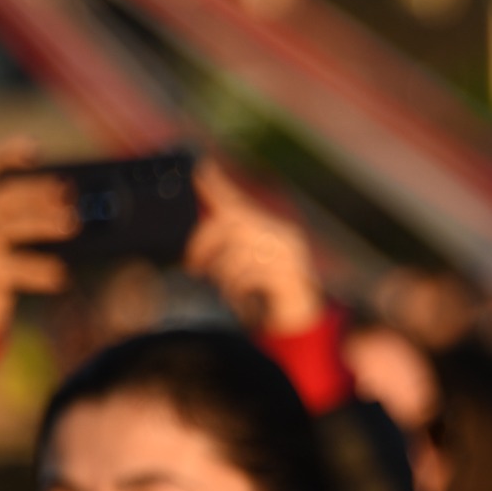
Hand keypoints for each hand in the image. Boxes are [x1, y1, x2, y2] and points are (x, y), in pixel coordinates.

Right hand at [0, 138, 76, 358]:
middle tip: (70, 194)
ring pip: (5, 227)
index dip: (6, 153)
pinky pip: (11, 269)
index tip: (36, 148)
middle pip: (1, 197)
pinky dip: (38, 270)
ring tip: (72, 225)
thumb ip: (38, 219)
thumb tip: (81, 211)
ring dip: (41, 223)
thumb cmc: (6, 264)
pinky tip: (61, 274)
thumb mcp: (18, 238)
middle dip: (37, 192)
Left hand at [185, 162, 322, 335]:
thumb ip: (228, 248)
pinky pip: (248, 276)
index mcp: (271, 229)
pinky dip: (235, 289)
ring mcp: (288, 257)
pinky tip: (236, 299)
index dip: (216, 184)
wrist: (298, 324)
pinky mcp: (288, 278)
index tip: (198, 166)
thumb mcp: (245, 266)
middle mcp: (282, 236)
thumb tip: (197, 237)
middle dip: (204, 242)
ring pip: (237, 252)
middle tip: (193, 267)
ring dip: (220, 273)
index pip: (237, 201)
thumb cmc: (265, 294)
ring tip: (221, 288)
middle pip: (232, 222)